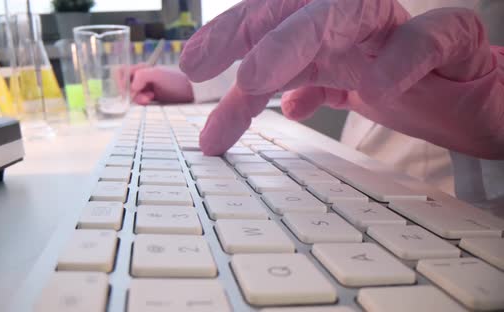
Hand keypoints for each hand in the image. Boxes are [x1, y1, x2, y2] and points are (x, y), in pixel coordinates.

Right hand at [117, 63, 193, 104]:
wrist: (191, 92)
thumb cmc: (176, 80)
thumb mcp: (159, 74)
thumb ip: (142, 75)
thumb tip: (131, 87)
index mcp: (141, 68)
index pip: (121, 72)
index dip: (121, 82)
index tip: (128, 91)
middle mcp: (141, 77)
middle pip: (124, 85)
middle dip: (130, 92)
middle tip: (142, 96)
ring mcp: (144, 88)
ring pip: (131, 95)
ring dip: (138, 98)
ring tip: (151, 98)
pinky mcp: (149, 98)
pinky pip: (138, 102)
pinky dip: (142, 103)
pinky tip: (152, 101)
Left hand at [180, 0, 503, 157]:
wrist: (475, 97)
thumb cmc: (408, 85)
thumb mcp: (340, 91)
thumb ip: (301, 93)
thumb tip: (265, 111)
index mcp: (326, 35)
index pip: (268, 25)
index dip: (227, 38)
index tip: (190, 67)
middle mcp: (355, 24)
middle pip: (293, 8)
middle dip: (243, 31)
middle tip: (199, 64)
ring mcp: (400, 28)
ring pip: (346, 10)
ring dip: (296, 39)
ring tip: (254, 78)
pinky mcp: (453, 42)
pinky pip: (429, 37)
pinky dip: (402, 57)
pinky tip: (378, 87)